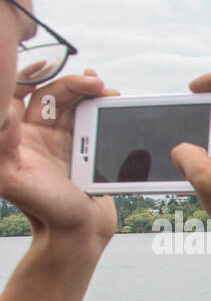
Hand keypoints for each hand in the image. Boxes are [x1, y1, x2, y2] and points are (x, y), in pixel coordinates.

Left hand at [0, 70, 116, 245]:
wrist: (78, 236)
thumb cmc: (46, 212)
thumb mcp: (13, 178)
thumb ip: (2, 145)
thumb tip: (3, 109)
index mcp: (14, 137)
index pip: (15, 93)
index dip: (29, 74)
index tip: (50, 64)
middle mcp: (34, 134)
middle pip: (50, 94)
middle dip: (72, 84)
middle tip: (96, 84)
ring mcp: (59, 140)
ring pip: (72, 103)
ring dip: (88, 92)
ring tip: (108, 92)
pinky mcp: (82, 149)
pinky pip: (90, 119)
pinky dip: (100, 106)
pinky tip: (110, 99)